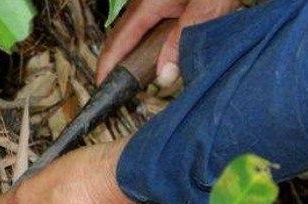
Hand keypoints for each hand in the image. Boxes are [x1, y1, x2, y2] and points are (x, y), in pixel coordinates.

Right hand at [95, 0, 239, 86]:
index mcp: (147, 4)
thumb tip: (164, 77)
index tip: (101, 89)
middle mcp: (144, 2)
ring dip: (129, 55)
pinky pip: (145, 26)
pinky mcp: (163, 1)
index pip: (119, 41)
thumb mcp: (205, 8)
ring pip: (133, 32)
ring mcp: (151, 1)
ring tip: (132, 79)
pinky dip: (142, 45)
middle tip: (115, 90)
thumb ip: (182, 41)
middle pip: (120, 37)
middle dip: (114, 63)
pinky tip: (154, 56)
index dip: (107, 66)